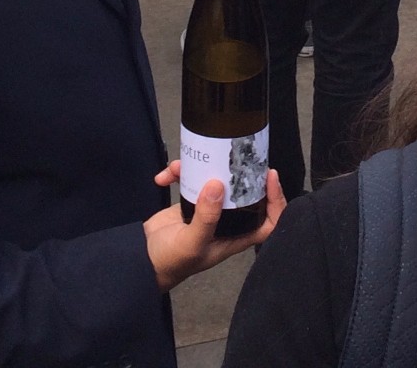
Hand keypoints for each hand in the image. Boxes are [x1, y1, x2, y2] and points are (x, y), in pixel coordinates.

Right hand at [144, 161, 283, 290]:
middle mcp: (226, 222)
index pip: (268, 221)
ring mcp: (207, 210)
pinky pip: (189, 180)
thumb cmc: (170, 261)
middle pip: (244, 193)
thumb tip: (218, 186)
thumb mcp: (191, 243)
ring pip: (215, 181)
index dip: (276, 200)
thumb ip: (206, 217)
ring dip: (202, 168)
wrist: (141, 259)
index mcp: (234, 237)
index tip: (270, 176)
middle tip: (234, 155)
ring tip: (185, 165)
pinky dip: (178, 175)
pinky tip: (165, 177)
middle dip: (239, 173)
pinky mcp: (189, 202)